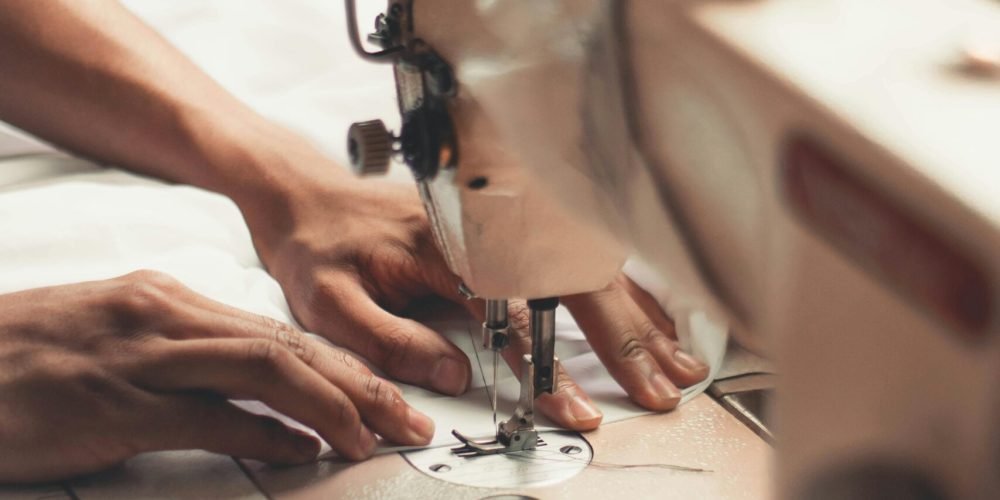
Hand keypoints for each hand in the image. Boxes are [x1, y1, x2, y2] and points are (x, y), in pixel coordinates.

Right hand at [0, 271, 433, 482]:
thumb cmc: (30, 362)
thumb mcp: (118, 340)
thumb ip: (189, 359)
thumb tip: (264, 404)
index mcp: (168, 299)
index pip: (279, 331)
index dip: (344, 364)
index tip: (387, 394)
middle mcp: (164, 317)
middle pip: (287, 344)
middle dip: (360, 382)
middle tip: (408, 419)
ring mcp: (140, 359)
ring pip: (263, 368)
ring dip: (331, 404)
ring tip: (372, 437)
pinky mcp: (114, 408)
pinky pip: (209, 416)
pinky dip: (264, 435)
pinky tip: (301, 453)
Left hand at [254, 177, 708, 430]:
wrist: (304, 190)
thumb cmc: (318, 243)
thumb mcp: (332, 304)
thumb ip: (393, 342)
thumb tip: (455, 377)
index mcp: (446, 251)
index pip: (518, 316)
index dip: (553, 369)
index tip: (580, 407)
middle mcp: (484, 231)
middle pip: (576, 284)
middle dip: (627, 338)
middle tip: (661, 386)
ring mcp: (500, 222)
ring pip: (586, 265)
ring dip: (637, 311)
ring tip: (675, 353)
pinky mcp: (504, 223)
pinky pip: (574, 253)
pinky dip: (617, 284)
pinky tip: (646, 308)